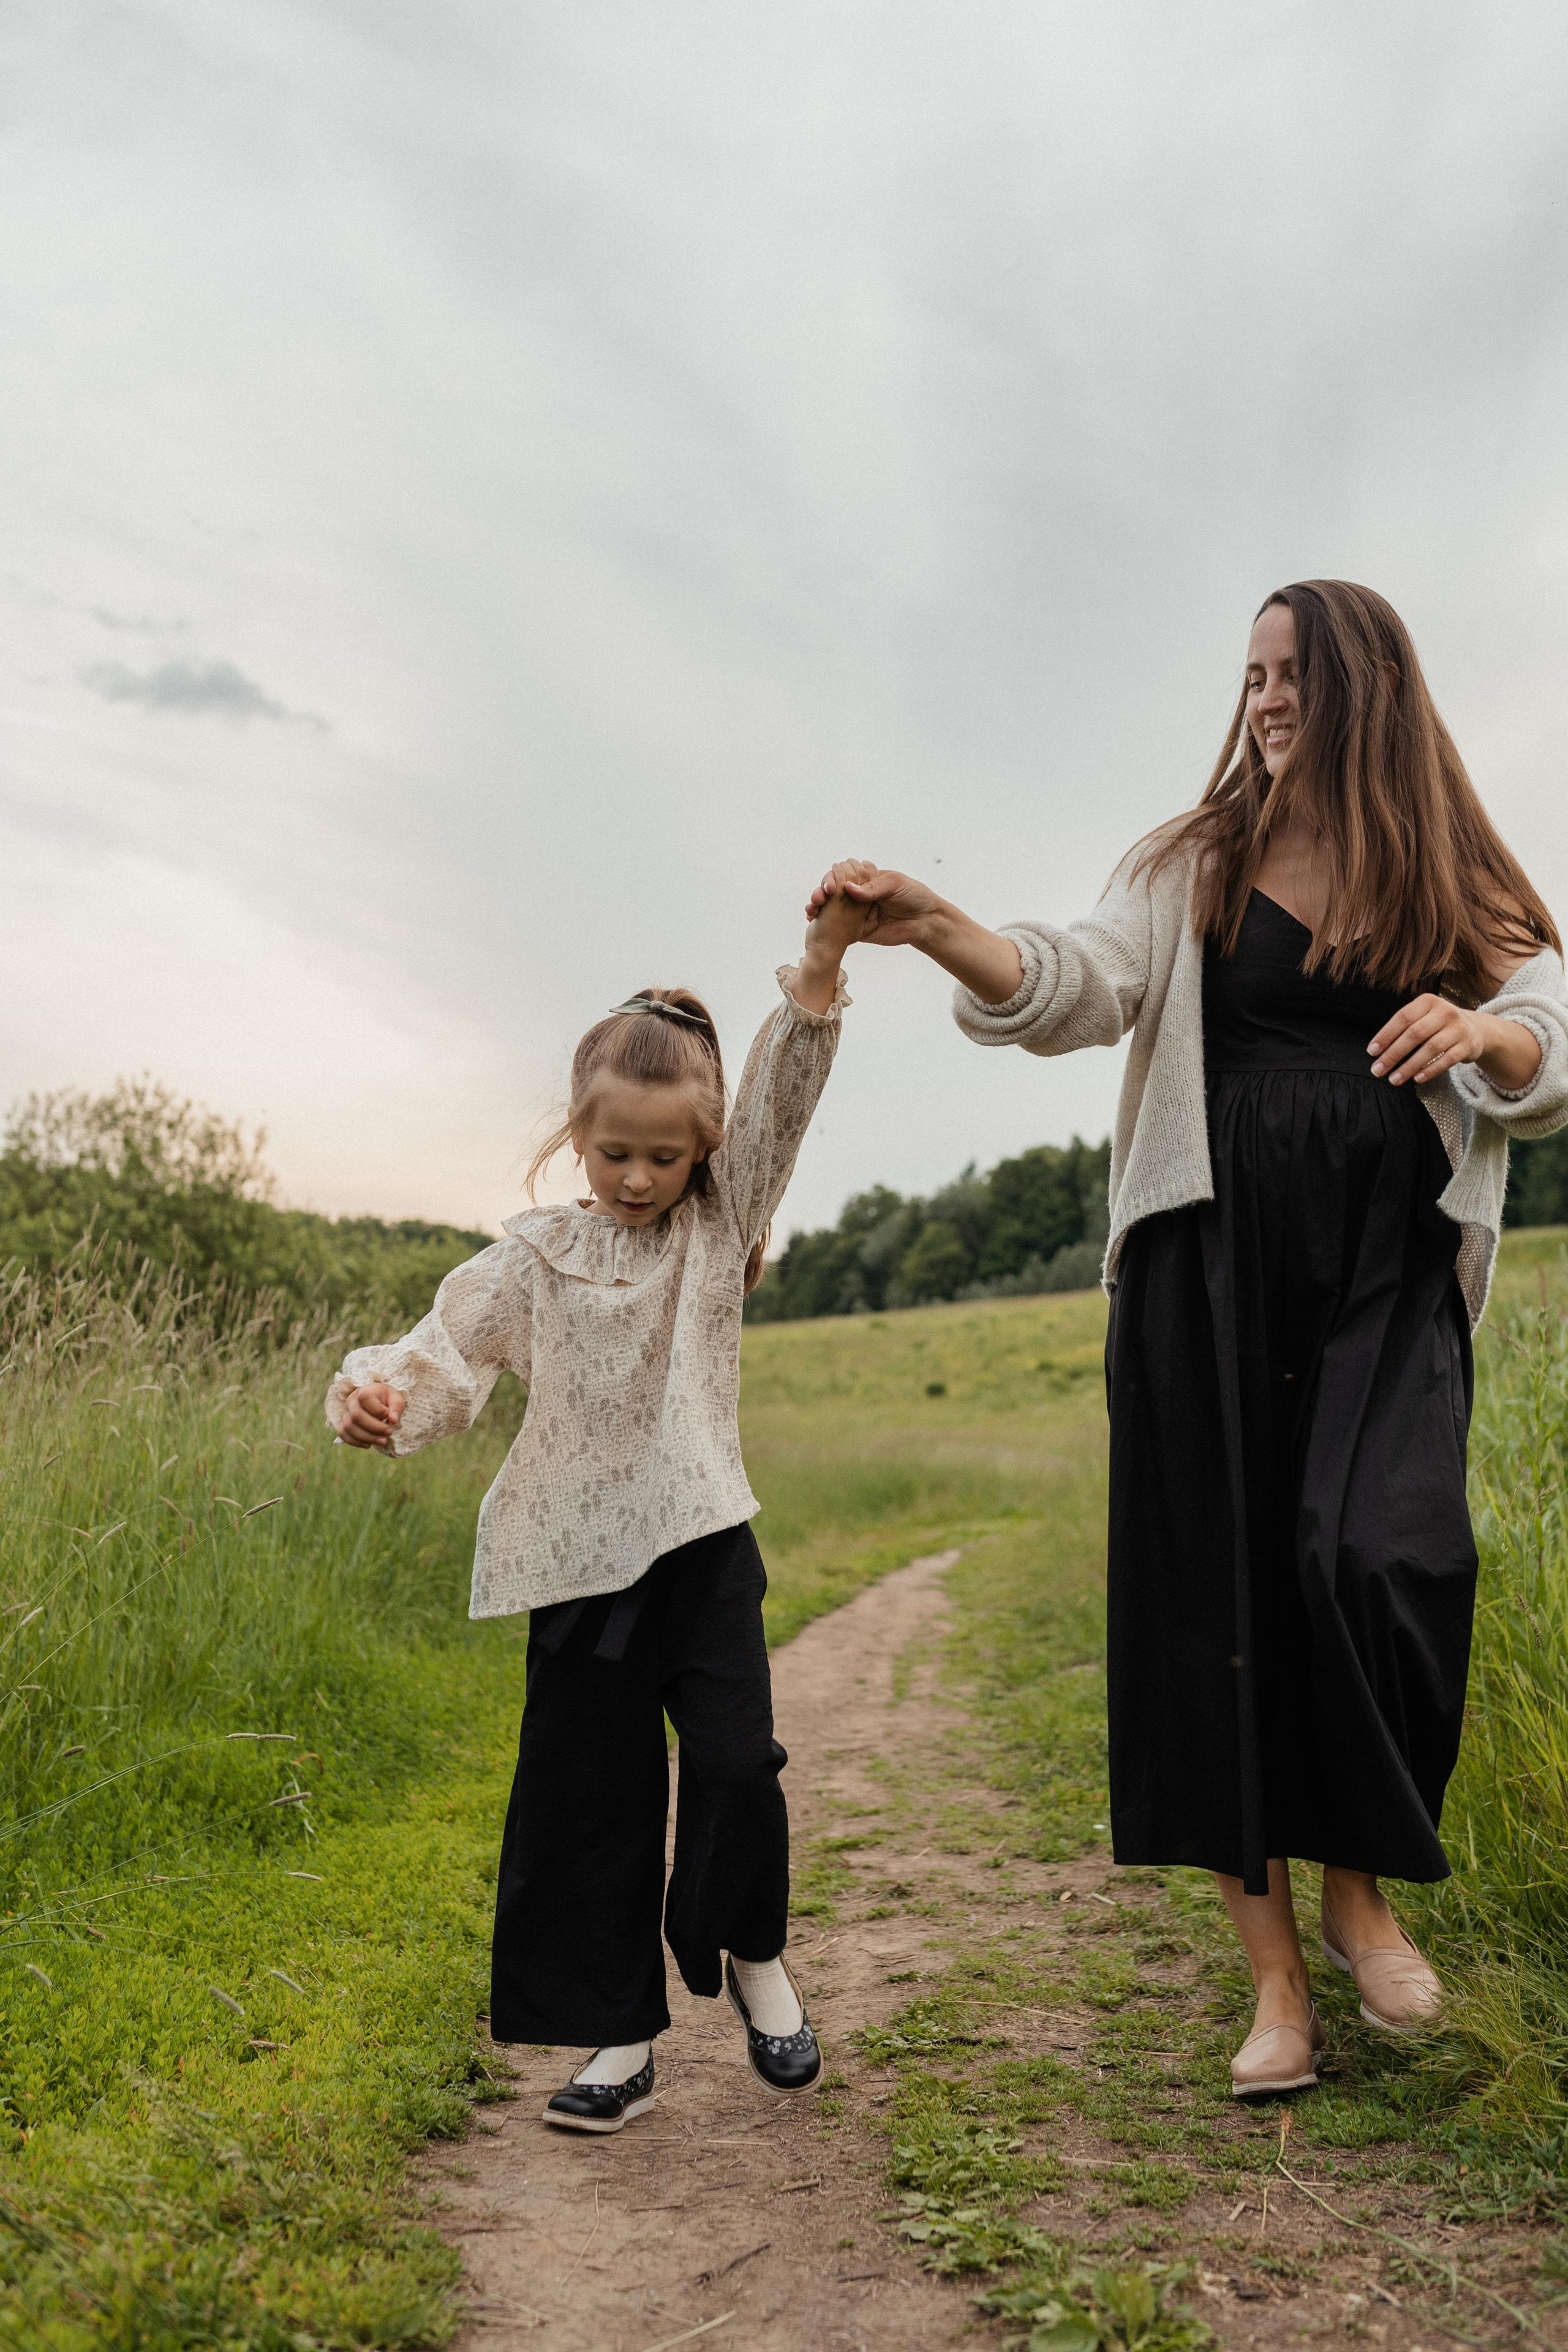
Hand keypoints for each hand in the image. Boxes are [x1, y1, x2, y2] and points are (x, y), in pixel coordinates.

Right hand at [337, 1381, 406, 1449]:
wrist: (375, 1400)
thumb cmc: (386, 1399)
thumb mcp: (395, 1398)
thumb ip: (396, 1407)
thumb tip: (393, 1420)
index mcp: (364, 1390)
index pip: (365, 1397)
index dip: (377, 1409)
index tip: (387, 1415)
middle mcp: (351, 1401)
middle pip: (357, 1416)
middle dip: (375, 1427)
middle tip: (389, 1432)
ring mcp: (345, 1413)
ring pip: (349, 1427)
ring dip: (367, 1437)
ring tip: (383, 1441)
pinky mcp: (342, 1424)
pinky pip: (343, 1434)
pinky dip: (356, 1442)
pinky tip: (369, 1444)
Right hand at [804, 862, 944, 948]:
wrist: (926, 922)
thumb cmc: (915, 896)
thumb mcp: (895, 884)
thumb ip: (872, 887)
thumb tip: (848, 888)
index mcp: (867, 879)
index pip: (844, 874)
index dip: (833, 877)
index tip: (829, 884)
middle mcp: (860, 894)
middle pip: (834, 891)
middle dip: (822, 892)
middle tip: (818, 897)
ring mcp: (858, 912)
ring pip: (833, 908)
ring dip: (819, 907)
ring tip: (812, 909)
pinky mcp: (858, 930)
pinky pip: (839, 927)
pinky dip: (824, 924)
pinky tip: (813, 921)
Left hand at [1369, 995, 1541, 1089]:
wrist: (1475, 1029)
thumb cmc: (1437, 1025)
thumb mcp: (1423, 1017)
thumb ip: (1403, 1028)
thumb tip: (1376, 1051)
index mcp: (1428, 1002)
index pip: (1402, 1018)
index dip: (1385, 1035)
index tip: (1371, 1052)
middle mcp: (1444, 1011)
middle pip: (1414, 1034)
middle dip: (1393, 1054)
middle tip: (1377, 1070)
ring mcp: (1458, 1028)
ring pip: (1430, 1048)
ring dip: (1409, 1066)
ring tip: (1393, 1080)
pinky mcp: (1468, 1045)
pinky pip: (1447, 1060)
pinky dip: (1430, 1070)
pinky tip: (1416, 1079)